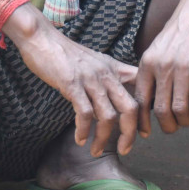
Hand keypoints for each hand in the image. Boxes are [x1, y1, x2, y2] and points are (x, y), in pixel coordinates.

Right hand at [13, 12, 140, 156]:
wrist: (43, 38)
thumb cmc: (67, 54)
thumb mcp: (96, 61)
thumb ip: (110, 76)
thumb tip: (119, 96)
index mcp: (114, 69)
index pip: (141, 90)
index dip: (145, 114)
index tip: (143, 133)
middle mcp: (107, 74)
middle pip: (130, 108)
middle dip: (130, 133)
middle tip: (124, 149)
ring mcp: (90, 80)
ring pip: (108, 116)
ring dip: (102, 138)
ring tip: (95, 150)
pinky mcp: (72, 84)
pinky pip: (85, 113)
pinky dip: (84, 130)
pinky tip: (80, 139)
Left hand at [134, 0, 188, 136]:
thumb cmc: (178, 32)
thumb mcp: (156, 49)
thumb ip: (150, 72)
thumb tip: (147, 100)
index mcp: (147, 64)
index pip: (140, 101)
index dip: (142, 122)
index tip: (145, 133)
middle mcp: (162, 67)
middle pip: (160, 111)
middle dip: (167, 126)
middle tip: (173, 128)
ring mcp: (183, 68)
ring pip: (180, 109)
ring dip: (184, 122)